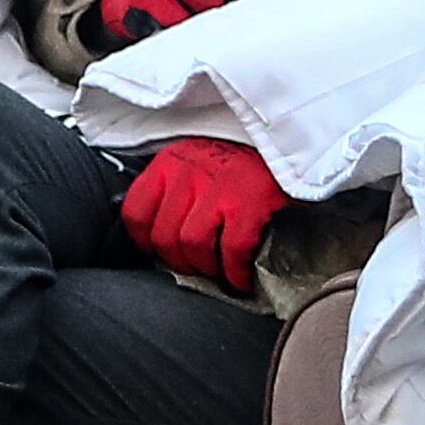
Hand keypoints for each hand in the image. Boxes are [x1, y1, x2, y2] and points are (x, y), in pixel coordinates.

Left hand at [122, 136, 286, 290]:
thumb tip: (158, 236)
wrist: (288, 146)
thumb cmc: (240, 162)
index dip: (145, 242)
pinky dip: (235, 271)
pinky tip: (240, 278)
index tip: (159, 254)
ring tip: (218, 272)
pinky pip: (232, 250)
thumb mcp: (195, 163)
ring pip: (193, 245)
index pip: (135, 212)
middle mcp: (187, 173)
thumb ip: (174, 191)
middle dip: (180, 262)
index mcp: (168, 163)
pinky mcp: (249, 202)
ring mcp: (217, 187)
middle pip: (163, 236)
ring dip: (206, 267)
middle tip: (197, 268)